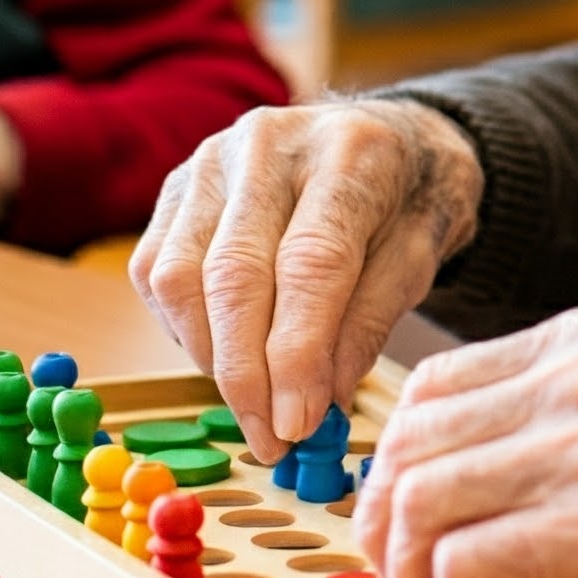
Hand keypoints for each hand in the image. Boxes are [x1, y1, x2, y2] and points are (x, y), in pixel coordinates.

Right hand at [131, 99, 483, 461]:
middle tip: (273, 440)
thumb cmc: (411, 197)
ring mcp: (213, 159)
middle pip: (234, 273)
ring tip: (256, 405)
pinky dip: (185, 329)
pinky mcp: (177, 186)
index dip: (298, 354)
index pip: (310, 263)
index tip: (299, 425)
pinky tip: (227, 355)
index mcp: (351, 151)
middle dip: (247, 376)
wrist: (388, 137)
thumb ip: (371, 320)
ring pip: (181, 277)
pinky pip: (155, 271)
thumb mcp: (422, 253)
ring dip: (212, 359)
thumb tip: (317, 402)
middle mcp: (270, 143)